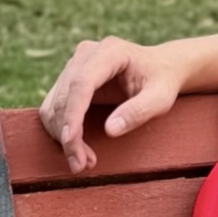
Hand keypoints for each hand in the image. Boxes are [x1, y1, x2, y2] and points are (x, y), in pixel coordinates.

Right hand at [40, 36, 190, 172]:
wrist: (161, 67)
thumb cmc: (163, 81)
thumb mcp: (161, 98)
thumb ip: (138, 111)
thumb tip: (110, 130)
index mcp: (110, 52)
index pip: (82, 83)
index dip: (73, 113)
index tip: (70, 140)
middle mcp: (86, 55)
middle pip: (64, 96)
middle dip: (68, 134)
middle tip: (81, 164)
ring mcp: (75, 65)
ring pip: (54, 104)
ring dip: (62, 135)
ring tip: (82, 161)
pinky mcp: (69, 79)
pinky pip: (55, 106)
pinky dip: (61, 129)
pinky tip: (77, 147)